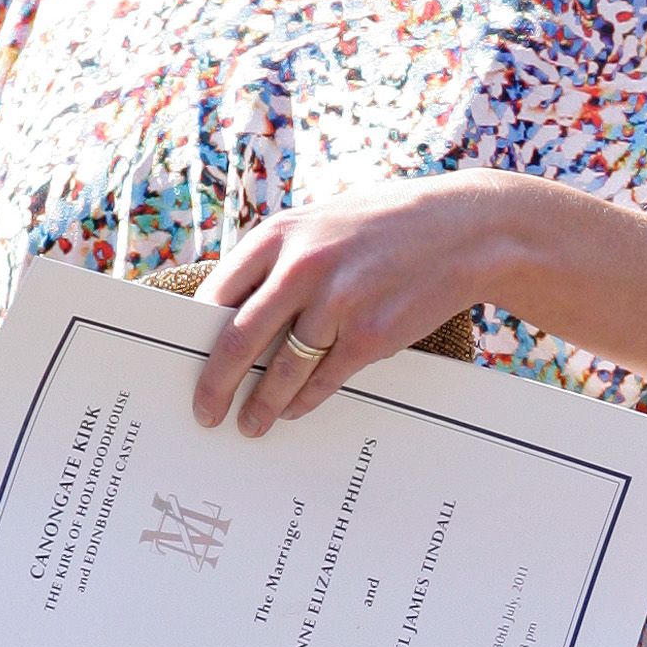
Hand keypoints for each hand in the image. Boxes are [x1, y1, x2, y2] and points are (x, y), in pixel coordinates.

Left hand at [192, 171, 503, 437]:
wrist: (463, 228)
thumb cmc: (385, 224)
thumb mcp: (322, 223)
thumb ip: (282, 259)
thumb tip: (235, 312)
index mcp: (279, 234)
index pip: (217, 294)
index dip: (196, 335)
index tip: (183, 360)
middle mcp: (301, 268)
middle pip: (237, 340)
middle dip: (215, 384)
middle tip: (204, 412)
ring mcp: (336, 304)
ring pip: (280, 370)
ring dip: (260, 405)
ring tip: (250, 424)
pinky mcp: (369, 336)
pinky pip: (323, 380)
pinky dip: (304, 401)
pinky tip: (295, 409)